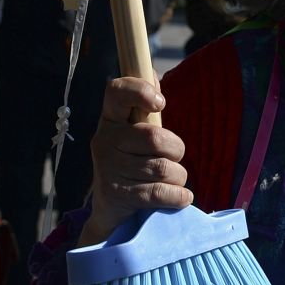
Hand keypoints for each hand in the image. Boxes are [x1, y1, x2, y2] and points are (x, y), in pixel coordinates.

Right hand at [79, 77, 192, 245]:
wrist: (109, 211)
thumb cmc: (131, 163)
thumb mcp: (135, 134)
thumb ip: (145, 106)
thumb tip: (153, 73)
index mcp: (110, 119)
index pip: (116, 91)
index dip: (140, 90)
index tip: (161, 103)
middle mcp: (104, 141)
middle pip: (155, 137)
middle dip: (176, 150)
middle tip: (174, 158)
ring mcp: (108, 169)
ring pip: (163, 168)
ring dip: (178, 177)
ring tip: (173, 180)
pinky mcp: (117, 195)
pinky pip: (160, 192)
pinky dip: (179, 196)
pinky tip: (181, 197)